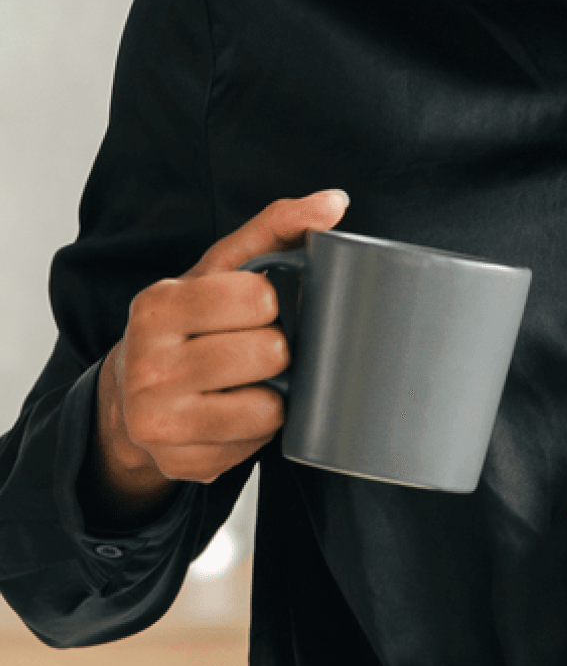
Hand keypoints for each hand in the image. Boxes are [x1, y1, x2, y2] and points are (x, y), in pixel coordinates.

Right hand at [83, 189, 348, 525]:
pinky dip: (257, 427)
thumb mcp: (223, 267)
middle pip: (269, 353)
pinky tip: (235, 409)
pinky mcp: (179, 464)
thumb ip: (277, 226)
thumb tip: (334, 202)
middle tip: (256, 344)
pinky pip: (255, 445)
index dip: (273, 301)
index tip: (259, 304)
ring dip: (273, 390)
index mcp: (158, 306)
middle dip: (277, 346)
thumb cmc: (192, 320)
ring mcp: (159, 422)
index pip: (259, 297)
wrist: (133, 391)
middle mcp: (148, 366)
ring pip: (267, 406)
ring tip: (249, 377)